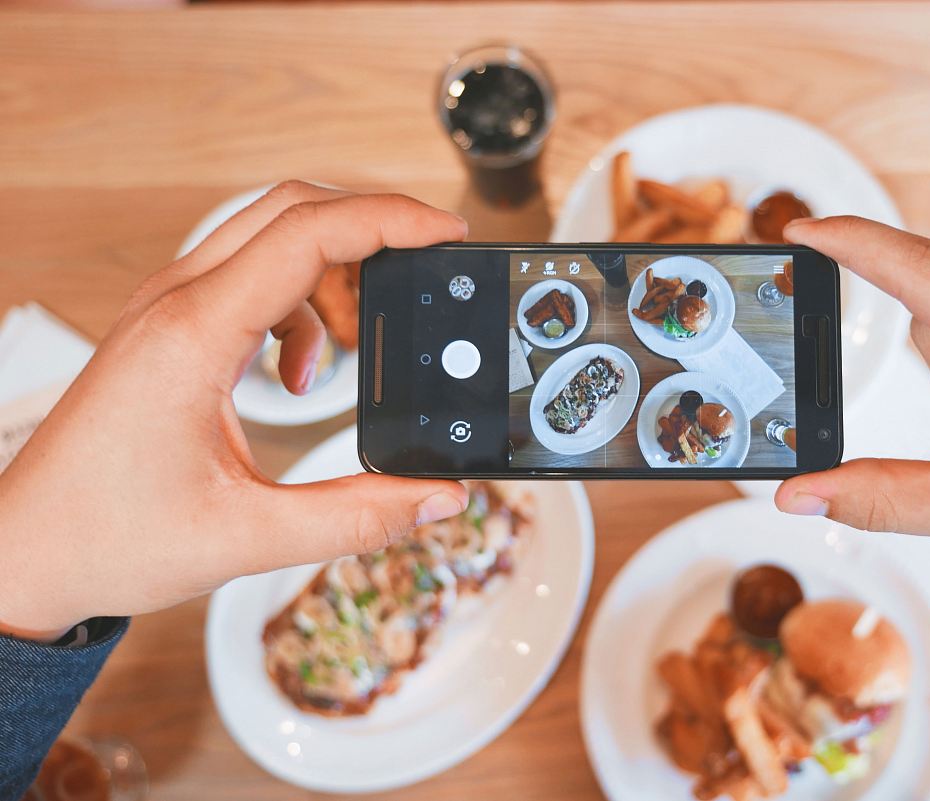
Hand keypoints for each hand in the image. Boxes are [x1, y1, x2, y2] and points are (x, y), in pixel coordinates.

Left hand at [0, 182, 470, 638]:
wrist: (25, 553)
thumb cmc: (107, 538)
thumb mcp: (249, 536)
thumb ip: (358, 517)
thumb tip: (438, 495)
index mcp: (194, 335)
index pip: (308, 233)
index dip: (390, 221)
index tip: (448, 233)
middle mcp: (176, 303)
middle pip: (292, 209)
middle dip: (372, 228)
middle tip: (426, 268)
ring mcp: (166, 309)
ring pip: (270, 237)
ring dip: (333, 273)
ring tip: (354, 348)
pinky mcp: (168, 329)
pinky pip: (249, 276)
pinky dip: (298, 306)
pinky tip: (297, 372)